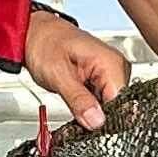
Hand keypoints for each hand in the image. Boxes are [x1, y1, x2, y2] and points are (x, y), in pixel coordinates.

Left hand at [22, 8, 127, 129]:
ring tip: (72, 98)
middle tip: (73, 108)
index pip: (122, 104)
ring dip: (91, 112)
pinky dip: (88, 106)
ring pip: (109, 108)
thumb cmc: (44, 43)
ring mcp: (111, 74)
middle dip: (96, 117)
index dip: (104, 119)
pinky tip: (75, 99)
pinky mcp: (103, 80)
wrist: (35, 33)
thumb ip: (78, 100)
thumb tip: (96, 121)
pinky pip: (101, 102)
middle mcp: (117, 68)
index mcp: (111, 63)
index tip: (85, 123)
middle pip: (117, 108)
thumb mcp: (57, 75)